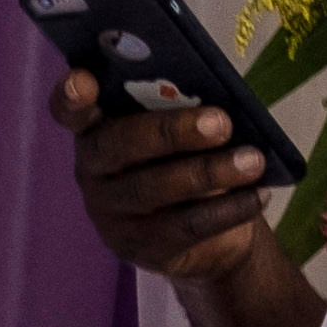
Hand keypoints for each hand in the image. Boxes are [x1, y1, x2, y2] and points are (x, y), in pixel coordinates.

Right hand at [55, 69, 278, 284]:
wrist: (206, 235)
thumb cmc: (188, 160)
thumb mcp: (181, 130)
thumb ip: (180, 110)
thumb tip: (213, 102)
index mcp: (97, 128)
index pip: (70, 109)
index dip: (71, 94)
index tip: (83, 79)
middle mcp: (93, 170)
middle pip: (119, 146)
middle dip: (171, 132)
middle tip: (221, 122)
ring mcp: (110, 212)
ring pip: (153, 189)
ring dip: (209, 173)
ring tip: (253, 160)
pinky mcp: (138, 247)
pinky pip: (183, 226)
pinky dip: (227, 209)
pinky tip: (256, 195)